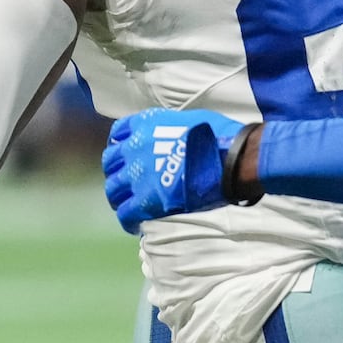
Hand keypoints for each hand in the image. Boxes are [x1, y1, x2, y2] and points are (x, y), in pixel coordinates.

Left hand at [101, 108, 244, 234]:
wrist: (232, 158)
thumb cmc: (219, 136)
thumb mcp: (187, 119)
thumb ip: (168, 128)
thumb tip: (168, 138)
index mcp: (146, 124)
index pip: (118, 133)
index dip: (121, 146)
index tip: (127, 156)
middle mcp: (135, 147)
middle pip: (110, 164)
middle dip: (117, 173)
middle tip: (128, 184)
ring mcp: (138, 175)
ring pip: (112, 190)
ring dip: (120, 198)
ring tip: (131, 205)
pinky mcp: (146, 201)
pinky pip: (125, 214)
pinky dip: (128, 220)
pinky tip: (137, 224)